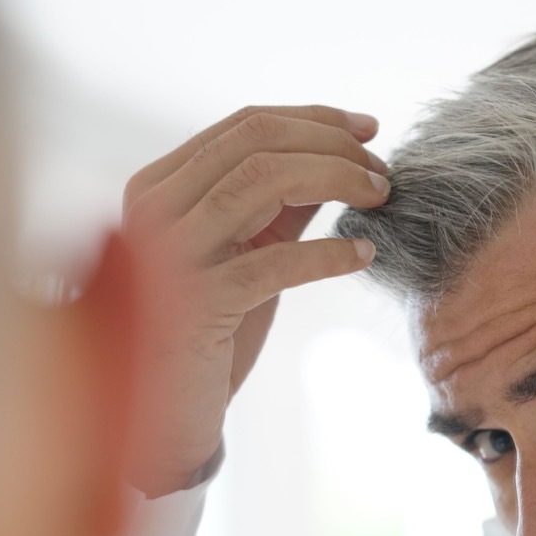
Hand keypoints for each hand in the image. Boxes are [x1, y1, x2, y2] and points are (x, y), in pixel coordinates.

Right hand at [119, 105, 388, 496]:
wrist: (166, 415)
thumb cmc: (210, 332)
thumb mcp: (245, 252)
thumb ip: (278, 204)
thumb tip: (342, 155)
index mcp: (158, 185)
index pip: (245, 125)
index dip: (315, 119)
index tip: (369, 129)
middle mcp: (153, 208)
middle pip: (257, 142)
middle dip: (332, 146)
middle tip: (381, 172)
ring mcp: (167, 253)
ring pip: (264, 180)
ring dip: (336, 180)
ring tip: (380, 199)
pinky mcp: (194, 304)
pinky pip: (277, 260)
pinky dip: (329, 253)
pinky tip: (363, 257)